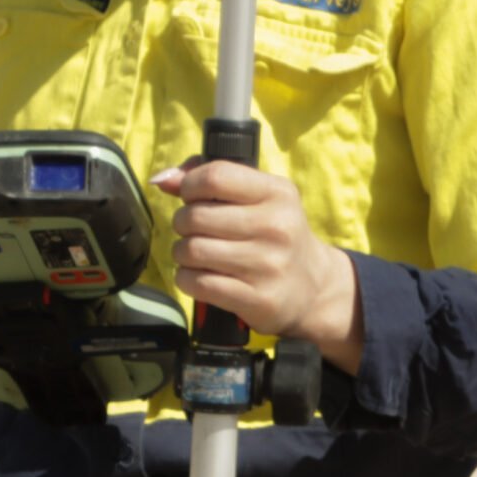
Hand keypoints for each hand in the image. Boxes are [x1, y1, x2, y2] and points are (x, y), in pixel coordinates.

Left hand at [151, 159, 364, 372]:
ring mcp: (268, 265)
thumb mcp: (260, 198)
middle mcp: (276, 227)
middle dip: (182, 223)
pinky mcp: (257, 299)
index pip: (216, 177)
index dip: (190, 186)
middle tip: (194, 231)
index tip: (192, 197)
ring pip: (191, 251)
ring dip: (182, 253)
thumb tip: (163, 180)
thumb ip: (213, 181)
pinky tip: (200, 276)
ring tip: (196, 255)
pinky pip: (197, 283)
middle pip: (196, 216)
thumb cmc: (275, 235)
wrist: (314, 288)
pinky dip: (187, 279)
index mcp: (278, 193)